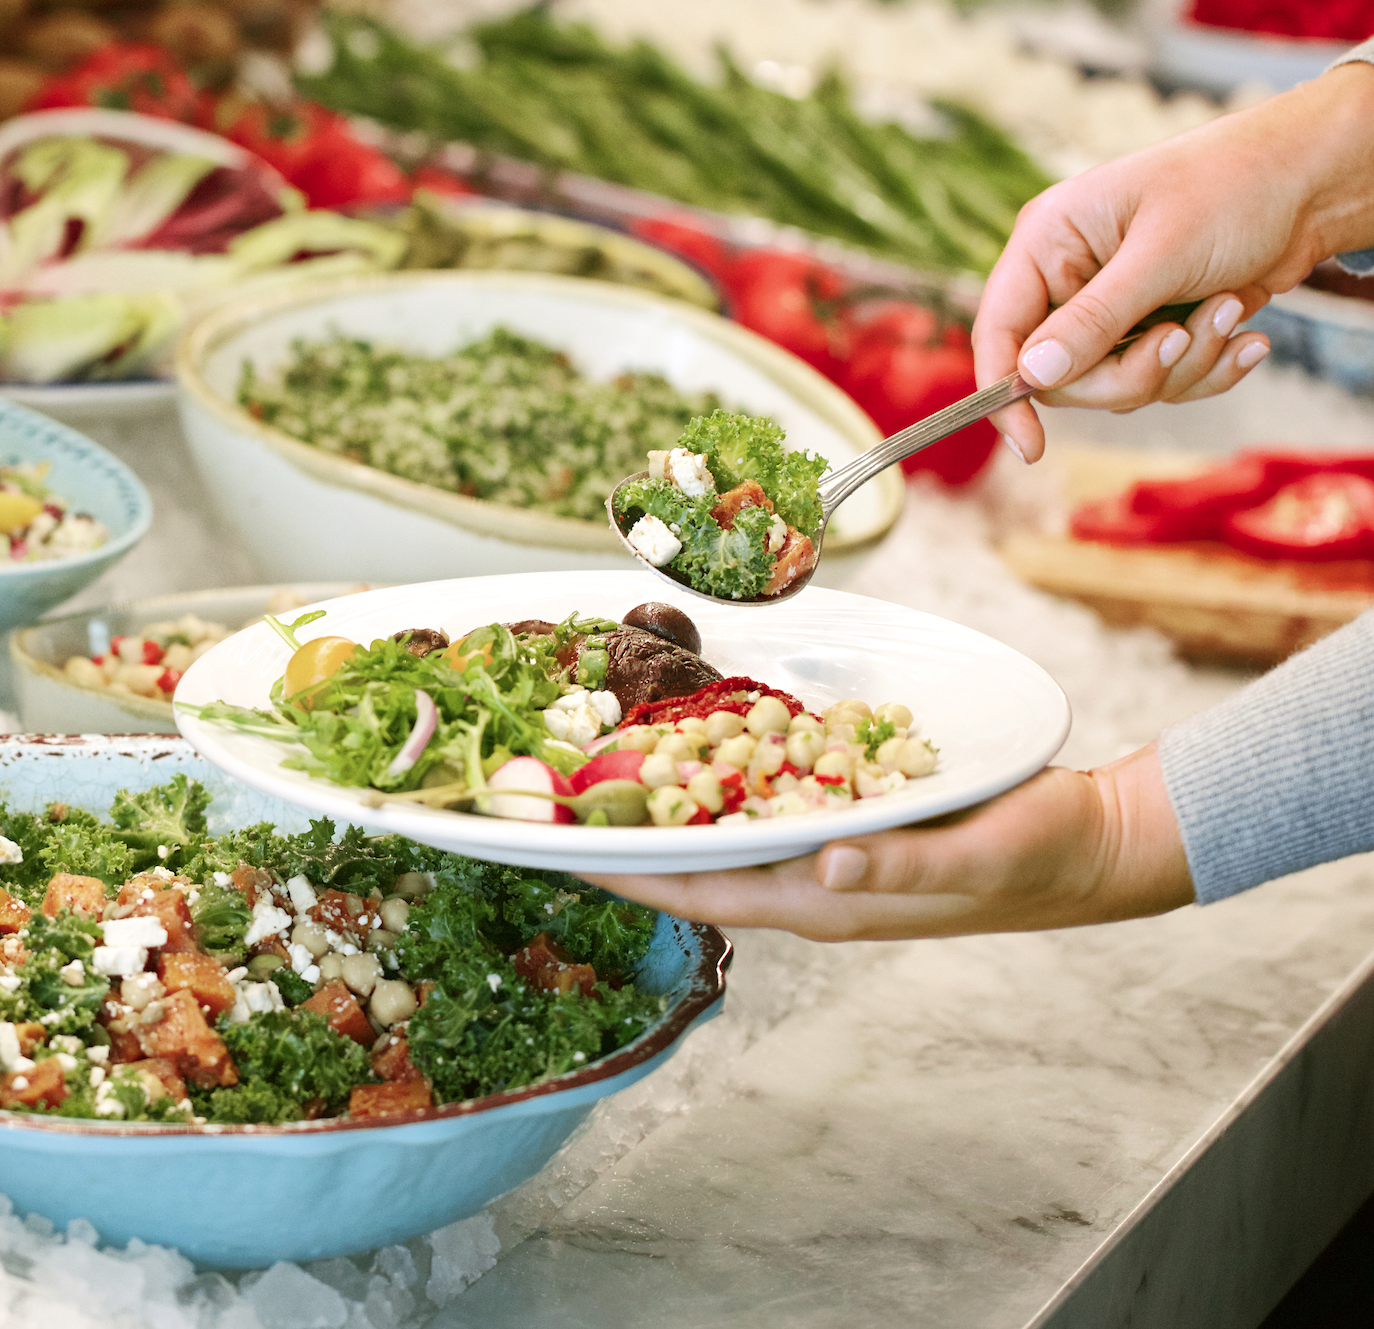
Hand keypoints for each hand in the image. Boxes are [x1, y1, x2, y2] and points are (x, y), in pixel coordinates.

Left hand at [577, 747, 1193, 939]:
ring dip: (662, 802)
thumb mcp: (975, 854)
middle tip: (549, 798)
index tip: (555, 853)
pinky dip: (720, 774)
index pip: (700, 893)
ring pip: (723, 829)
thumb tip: (823, 866)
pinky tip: (688, 742)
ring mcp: (828, 851)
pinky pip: (766, 799)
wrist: (1094, 841)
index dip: (625, 875)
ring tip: (594, 766)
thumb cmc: (1039, 854)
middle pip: (693, 864)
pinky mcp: (850, 816)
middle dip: (622, 836)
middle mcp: (812, 880)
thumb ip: (899, 863)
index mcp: (825, 902)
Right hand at [974, 65, 1373, 462]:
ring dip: (1183, 365)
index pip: (999, 330)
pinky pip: (1160, 380)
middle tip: (1181, 341)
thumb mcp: (1160, 255)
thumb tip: (1032, 377)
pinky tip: (1246, 337)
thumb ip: (1093, 320)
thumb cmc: (1231, 189)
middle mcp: (1068, 277)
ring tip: (1228, 313)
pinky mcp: (1154, 326)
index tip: (1031, 447)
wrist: (1312, 184)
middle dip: (1130, 371)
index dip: (1004, 390)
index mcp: (1046, 242)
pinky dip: (1207, 369)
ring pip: (1116, 383)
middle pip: (1061, 374)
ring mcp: (1112, 306)